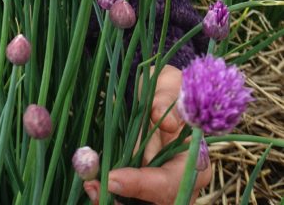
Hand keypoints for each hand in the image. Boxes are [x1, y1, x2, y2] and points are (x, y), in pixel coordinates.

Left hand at [83, 65, 211, 203]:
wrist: (164, 97)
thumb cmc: (169, 93)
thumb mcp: (169, 90)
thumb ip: (166, 103)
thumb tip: (168, 123)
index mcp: (194, 162)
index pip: (170, 184)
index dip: (142, 185)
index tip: (113, 178)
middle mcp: (181, 183)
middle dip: (124, 202)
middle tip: (95, 187)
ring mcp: (162, 188)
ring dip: (113, 201)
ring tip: (91, 186)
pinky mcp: (145, 189)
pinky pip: (129, 199)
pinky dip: (110, 196)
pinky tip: (93, 184)